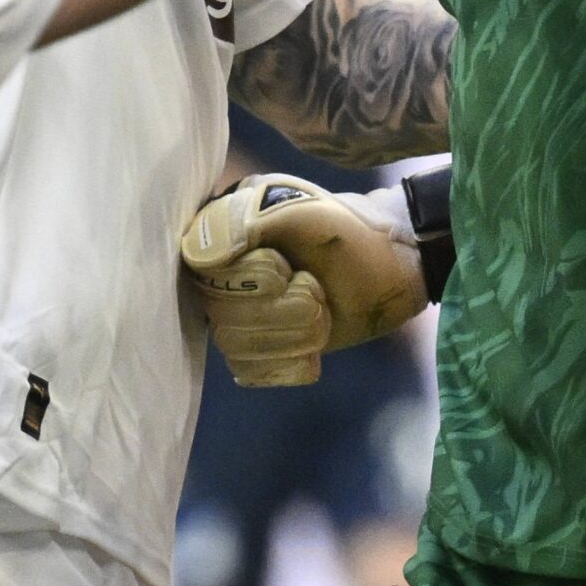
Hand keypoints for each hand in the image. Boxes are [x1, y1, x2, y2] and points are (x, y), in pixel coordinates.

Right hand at [180, 174, 426, 386]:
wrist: (390, 266)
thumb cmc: (347, 234)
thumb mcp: (299, 213)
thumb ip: (241, 223)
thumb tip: (196, 257)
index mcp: (219, 231)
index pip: (203, 271)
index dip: (252, 278)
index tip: (285, 267)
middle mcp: (219, 273)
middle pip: (221, 316)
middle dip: (283, 310)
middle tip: (314, 288)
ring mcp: (238, 311)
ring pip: (235, 348)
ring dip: (293, 335)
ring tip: (320, 312)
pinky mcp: (260, 346)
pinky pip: (251, 372)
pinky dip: (292, 362)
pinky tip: (313, 343)